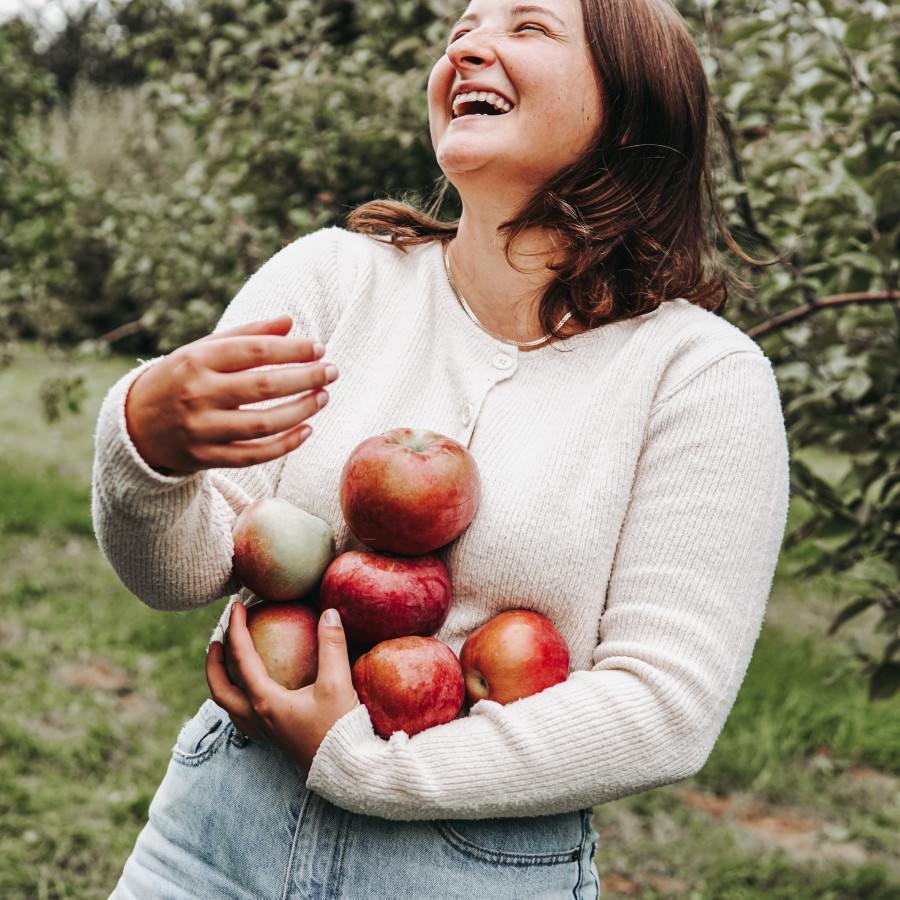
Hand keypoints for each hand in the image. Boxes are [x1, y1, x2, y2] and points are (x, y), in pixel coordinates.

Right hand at [125, 315, 337, 475]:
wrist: (135, 426)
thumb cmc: (181, 379)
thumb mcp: (203, 350)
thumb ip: (247, 335)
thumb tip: (290, 322)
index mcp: (196, 360)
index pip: (255, 351)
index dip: (293, 349)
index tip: (319, 348)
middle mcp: (197, 394)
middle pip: (264, 387)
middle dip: (306, 378)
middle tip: (332, 371)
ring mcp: (201, 429)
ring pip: (263, 424)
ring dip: (301, 411)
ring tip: (324, 397)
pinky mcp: (205, 458)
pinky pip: (254, 455)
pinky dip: (285, 445)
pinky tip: (308, 430)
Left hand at [205, 603, 359, 769]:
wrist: (348, 770)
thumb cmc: (340, 728)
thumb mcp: (338, 683)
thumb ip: (332, 645)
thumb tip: (329, 612)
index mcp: (265, 701)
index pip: (241, 658)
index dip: (236, 629)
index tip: (237, 606)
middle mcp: (258, 718)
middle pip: (219, 689)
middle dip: (213, 662)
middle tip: (217, 639)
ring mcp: (265, 732)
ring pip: (228, 706)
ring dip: (222, 682)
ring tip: (227, 664)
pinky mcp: (276, 739)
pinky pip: (244, 717)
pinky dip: (239, 699)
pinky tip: (253, 692)